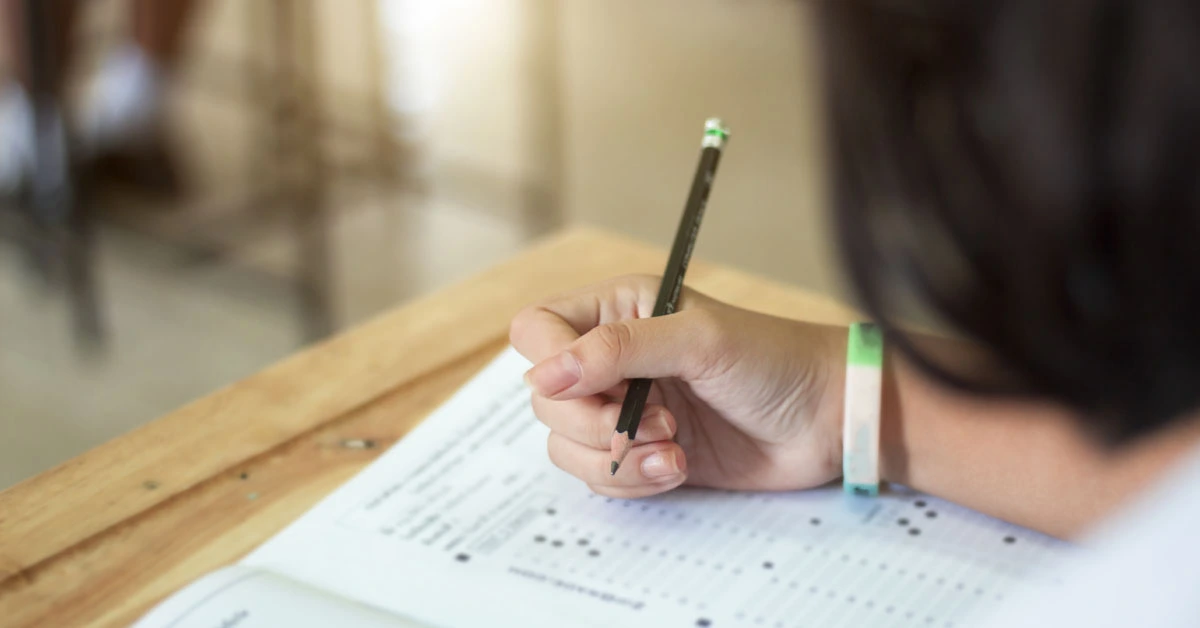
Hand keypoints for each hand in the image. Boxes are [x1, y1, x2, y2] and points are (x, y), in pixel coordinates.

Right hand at [509, 275, 846, 497]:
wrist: (827, 419)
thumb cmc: (774, 360)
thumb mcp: (697, 340)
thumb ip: (617, 350)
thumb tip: (545, 374)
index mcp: (619, 310)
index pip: (538, 330)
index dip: (549, 364)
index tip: (587, 389)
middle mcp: (613, 358)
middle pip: (546, 398)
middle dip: (593, 421)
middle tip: (654, 421)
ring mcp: (626, 407)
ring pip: (566, 444)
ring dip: (615, 457)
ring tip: (673, 449)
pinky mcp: (642, 451)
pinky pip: (601, 476)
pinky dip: (633, 479)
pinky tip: (679, 467)